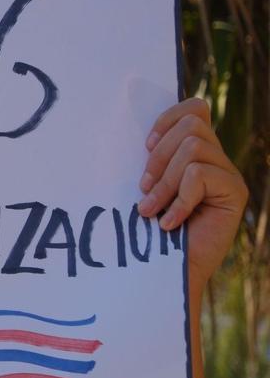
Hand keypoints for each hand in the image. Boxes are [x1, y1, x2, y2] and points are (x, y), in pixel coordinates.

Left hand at [136, 97, 246, 290]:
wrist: (165, 269)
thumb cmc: (148, 227)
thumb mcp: (146, 185)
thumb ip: (151, 159)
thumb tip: (142, 137)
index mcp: (195, 151)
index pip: (195, 108)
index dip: (168, 119)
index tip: (145, 146)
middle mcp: (216, 158)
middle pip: (191, 125)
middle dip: (158, 156)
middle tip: (143, 189)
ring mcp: (228, 174)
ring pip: (193, 149)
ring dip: (164, 182)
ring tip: (150, 209)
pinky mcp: (235, 192)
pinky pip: (199, 176)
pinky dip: (178, 200)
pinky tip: (169, 223)